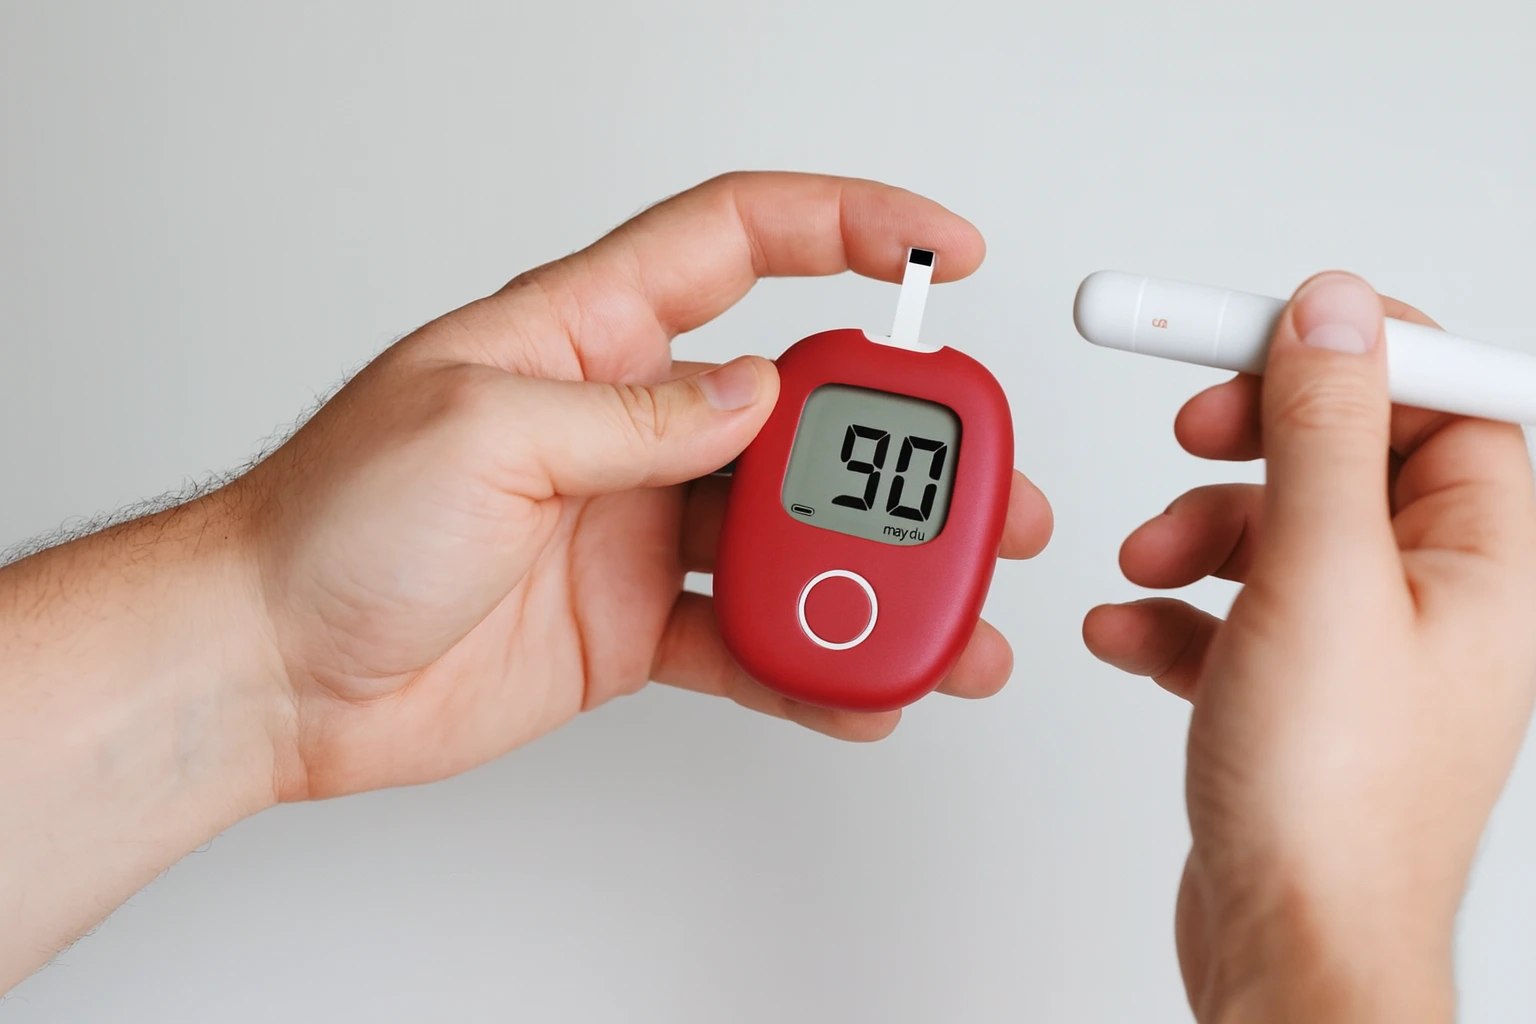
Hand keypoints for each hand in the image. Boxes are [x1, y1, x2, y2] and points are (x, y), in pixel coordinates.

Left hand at [237, 172, 1052, 798]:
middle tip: (983, 489)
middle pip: (800, 409)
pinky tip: (855, 685)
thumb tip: (756, 400)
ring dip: (875, 569)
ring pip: (788, 532)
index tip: (944, 255)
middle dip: (904, 446)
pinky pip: (745, 635)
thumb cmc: (330, 525)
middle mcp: (625, 423)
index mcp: (584, 337)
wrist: (271, 669)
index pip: (738, 240)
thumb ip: (634, 417)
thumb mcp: (482, 434)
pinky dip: (807, 663)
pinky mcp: (630, 619)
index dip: (850, 228)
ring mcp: (635, 524)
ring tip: (948, 614)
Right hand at [1083, 273, 1535, 1020]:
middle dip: (1253, 441)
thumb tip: (1332, 313)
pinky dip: (1172, 610)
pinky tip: (1130, 634)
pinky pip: (1231, 611)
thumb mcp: (1320, 577)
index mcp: (1488, 559)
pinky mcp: (1294, 692)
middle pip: (1347, 454)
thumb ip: (1325, 432)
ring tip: (1146, 563)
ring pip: (1277, 530)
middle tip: (1191, 425)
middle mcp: (1437, 596)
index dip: (1351, 350)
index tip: (1258, 327)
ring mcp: (1362, 648)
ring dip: (1194, 529)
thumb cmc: (1332, 803)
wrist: (1290, 946)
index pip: (1444, 397)